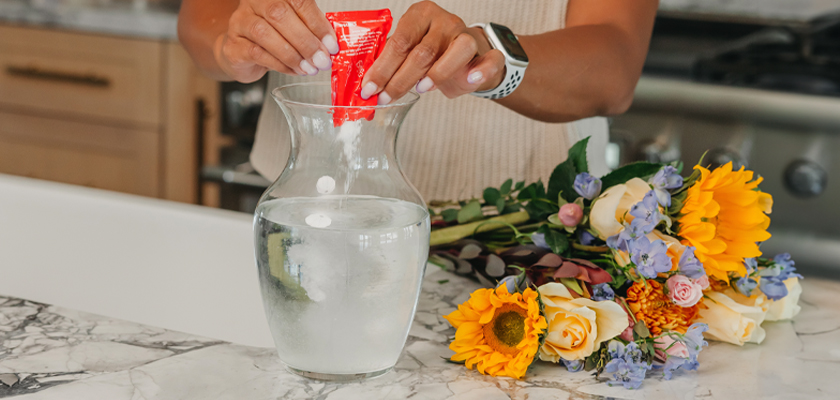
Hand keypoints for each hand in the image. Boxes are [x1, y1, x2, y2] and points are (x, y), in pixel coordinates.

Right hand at [213, 0, 338, 82]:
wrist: (242, 54)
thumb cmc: (272, 39)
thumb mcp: (294, 29)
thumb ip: (311, 31)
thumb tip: (330, 45)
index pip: (298, 1)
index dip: (317, 23)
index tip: (331, 44)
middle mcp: (254, 4)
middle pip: (279, 15)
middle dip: (306, 41)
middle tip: (322, 60)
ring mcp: (240, 23)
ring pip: (265, 34)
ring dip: (292, 54)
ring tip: (309, 68)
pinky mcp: (233, 46)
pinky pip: (256, 53)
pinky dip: (280, 64)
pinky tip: (293, 70)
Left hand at [361, 1, 505, 103]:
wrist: (466, 54)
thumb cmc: (431, 53)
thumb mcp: (409, 51)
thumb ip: (391, 62)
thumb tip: (368, 85)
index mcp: (420, 15)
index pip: (399, 42)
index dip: (382, 68)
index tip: (369, 89)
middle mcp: (444, 21)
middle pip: (423, 51)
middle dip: (400, 79)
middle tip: (386, 98)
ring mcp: (466, 34)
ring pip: (455, 52)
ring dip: (436, 74)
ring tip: (421, 89)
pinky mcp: (486, 51)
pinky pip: (490, 60)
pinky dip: (482, 71)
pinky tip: (471, 80)